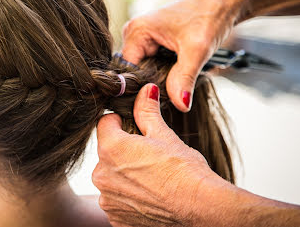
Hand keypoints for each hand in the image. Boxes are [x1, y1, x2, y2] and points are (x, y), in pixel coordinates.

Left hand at [92, 83, 227, 226]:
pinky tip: (150, 197)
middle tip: (148, 156)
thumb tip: (145, 89)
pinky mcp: (115, 218)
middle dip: (122, 151)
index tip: (134, 128)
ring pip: (111, 178)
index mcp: (111, 148)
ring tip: (151, 179)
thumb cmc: (184, 171)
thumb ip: (147, 110)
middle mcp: (101, 175)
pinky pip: (117, 201)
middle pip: (106, 153)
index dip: (120, 123)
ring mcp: (107, 200)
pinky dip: (129, 198)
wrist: (201, 209)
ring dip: (124, 176)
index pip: (104, 124)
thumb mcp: (164, 135)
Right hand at [121, 0, 238, 111]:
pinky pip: (151, 65)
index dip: (142, 88)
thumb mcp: (197, 50)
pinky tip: (176, 77)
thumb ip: (184, 79)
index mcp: (136, 31)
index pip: (128, 71)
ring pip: (143, 70)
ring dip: (158, 80)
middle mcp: (134, 33)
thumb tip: (180, 105)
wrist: (225, 1)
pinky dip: (163, 74)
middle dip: (151, 85)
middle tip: (173, 94)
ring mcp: (142, 38)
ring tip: (177, 85)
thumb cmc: (210, 16)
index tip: (159, 100)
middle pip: (134, 72)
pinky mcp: (152, 42)